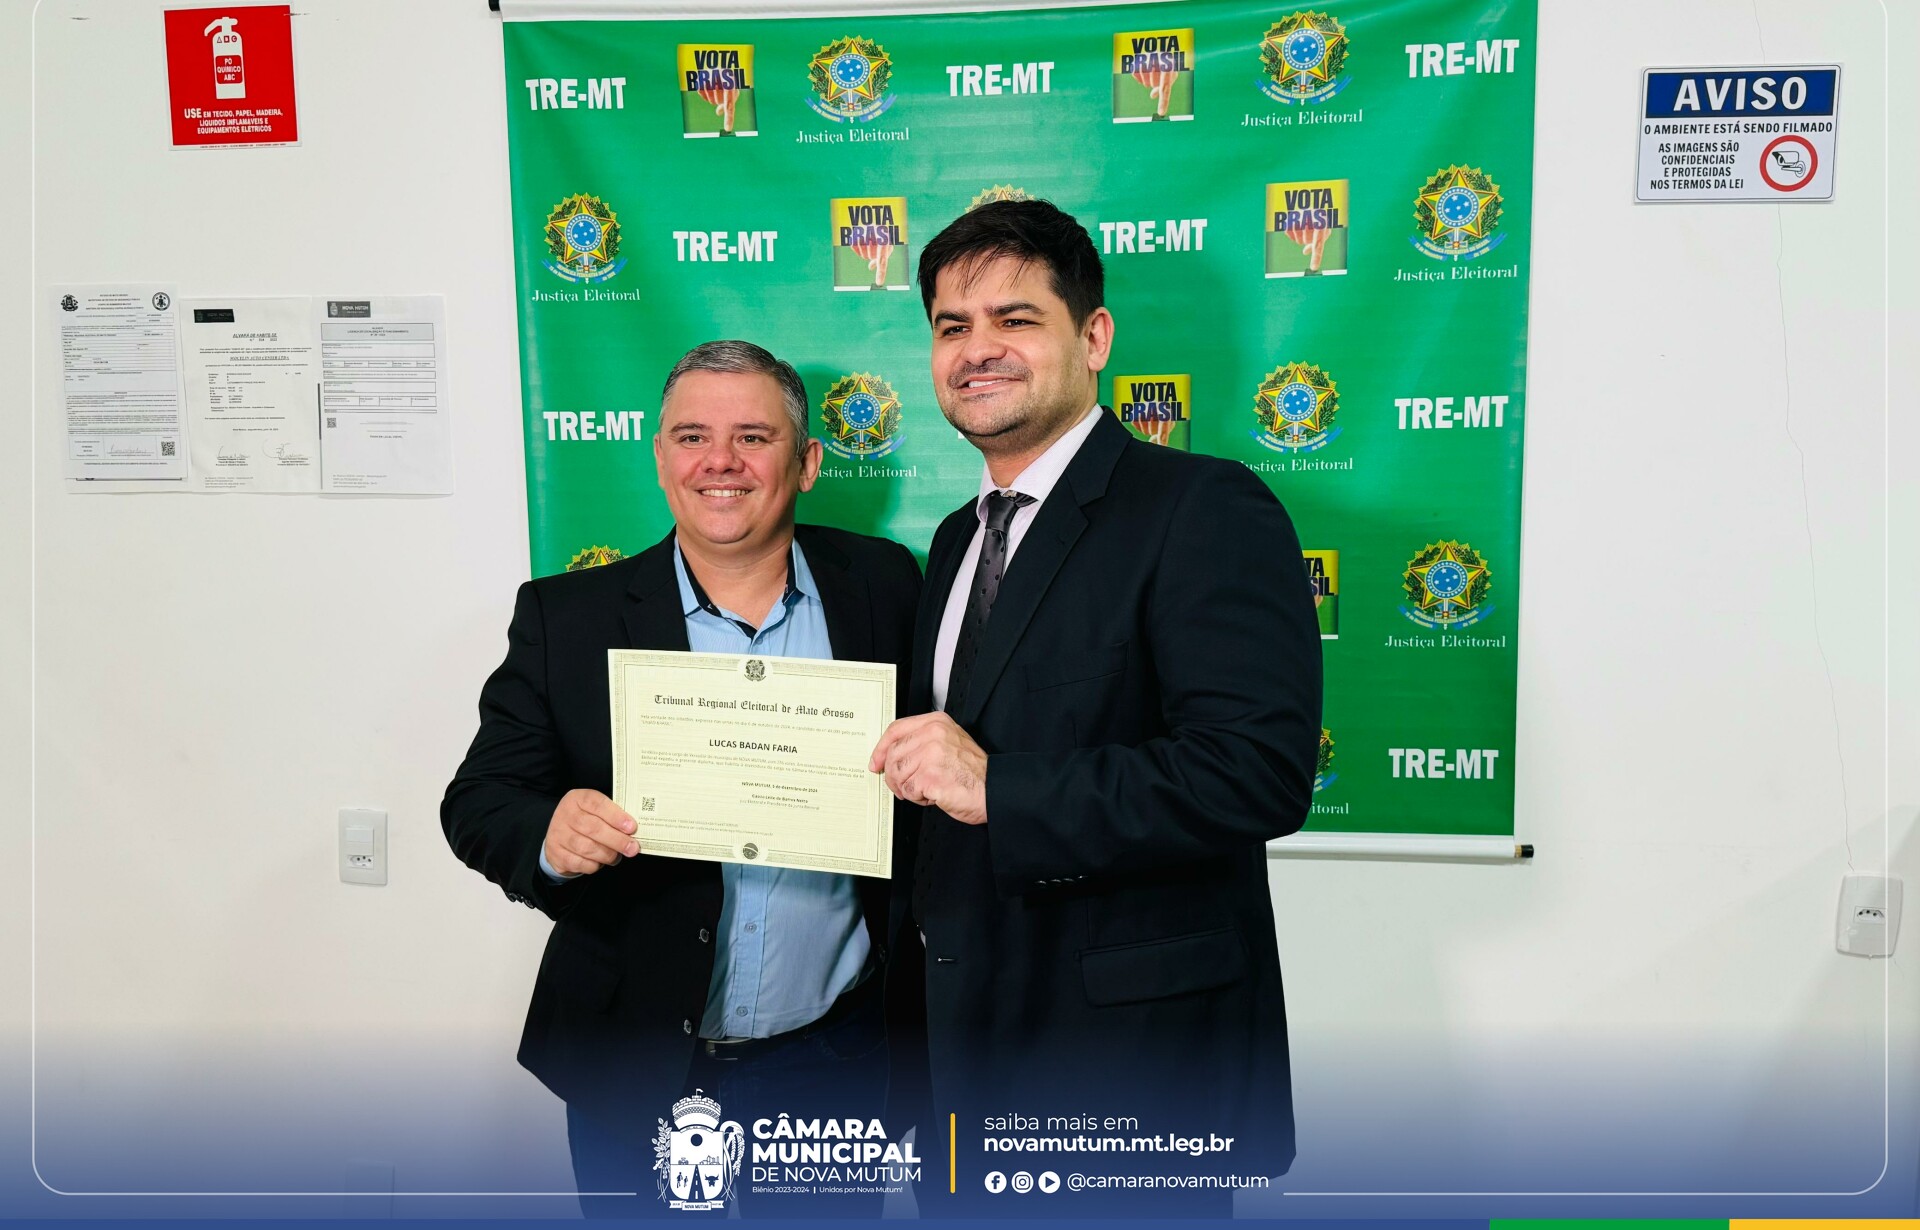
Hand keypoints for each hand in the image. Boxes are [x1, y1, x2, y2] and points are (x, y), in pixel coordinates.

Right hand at [544, 788, 638, 875]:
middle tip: (632, 848)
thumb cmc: (586, 820)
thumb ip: (613, 816)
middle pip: (593, 828)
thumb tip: (632, 830)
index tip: (632, 827)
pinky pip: (580, 863)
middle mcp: (565, 815)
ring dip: (607, 854)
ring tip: (617, 856)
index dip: (616, 816)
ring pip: (587, 848)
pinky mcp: (556, 854)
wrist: (560, 835)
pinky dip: (595, 865)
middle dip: (617, 840)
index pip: (597, 804)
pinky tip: (600, 861)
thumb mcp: (597, 811)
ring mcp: (558, 835)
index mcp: (578, 799)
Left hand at [868, 713, 988, 825]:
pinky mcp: (930, 776)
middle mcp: (933, 734)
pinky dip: (918, 798)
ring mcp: (931, 754)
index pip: (896, 729)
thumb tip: (891, 755)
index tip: (876, 762)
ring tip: (926, 789)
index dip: (881, 749)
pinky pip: (908, 790)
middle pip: (893, 755)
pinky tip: (933, 795)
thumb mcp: (949, 743)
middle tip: (907, 786)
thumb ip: (921, 742)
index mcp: (936, 722)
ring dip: (908, 788)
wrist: (994, 790)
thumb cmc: (974, 773)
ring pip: (897, 774)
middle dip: (895, 776)